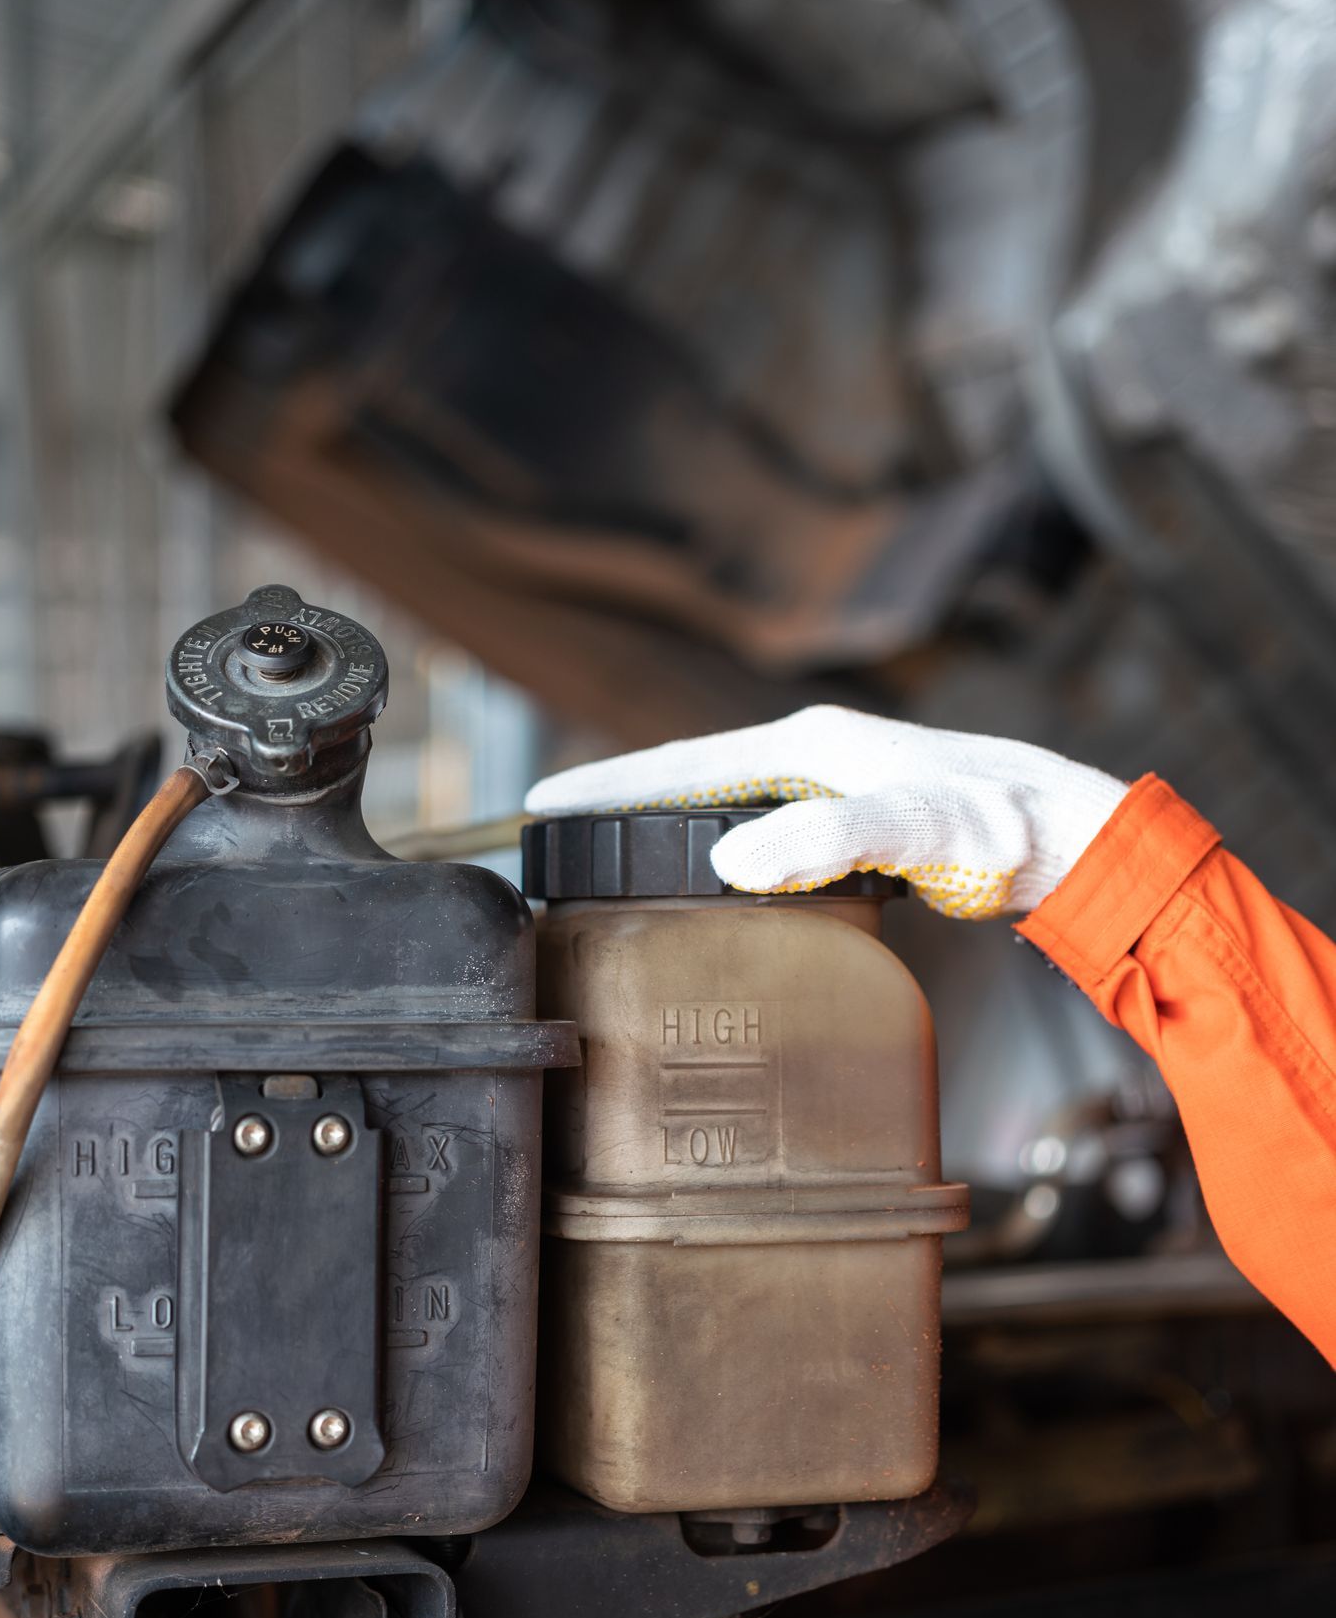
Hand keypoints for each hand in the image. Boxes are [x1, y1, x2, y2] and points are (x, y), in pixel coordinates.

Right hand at [525, 706, 1127, 917]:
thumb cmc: (1006, 831)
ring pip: (726, 800)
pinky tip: (714, 873)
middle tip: (554, 833)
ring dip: (665, 819)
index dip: (607, 787)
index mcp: (810, 744)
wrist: (1078, 840)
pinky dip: (718, 841)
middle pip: (691, 776)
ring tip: (608, 851)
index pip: (680, 763)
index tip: (540, 805)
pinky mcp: (862, 820)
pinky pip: (766, 826)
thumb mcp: (912, 831)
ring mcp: (840, 784)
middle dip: (619, 799)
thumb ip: (826, 839)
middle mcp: (818, 753)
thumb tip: (733, 860)